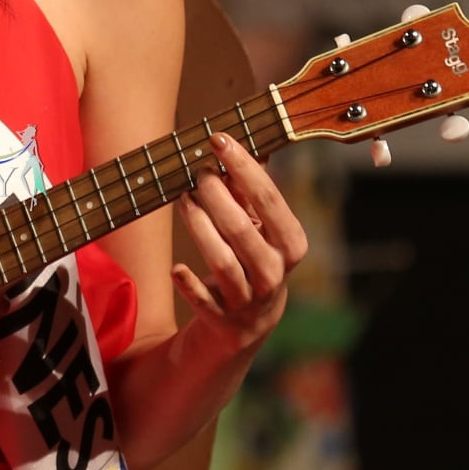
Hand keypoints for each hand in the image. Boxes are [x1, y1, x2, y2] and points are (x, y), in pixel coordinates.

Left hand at [170, 134, 308, 359]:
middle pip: (243, 230)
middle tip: (196, 173)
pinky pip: (205, 301)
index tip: (219, 140)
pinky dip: (191, 284)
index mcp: (291, 245)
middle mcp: (274, 274)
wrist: (243, 329)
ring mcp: (249, 300)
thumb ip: (249, 193)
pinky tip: (177, 269)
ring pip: (223, 262)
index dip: (244, 168)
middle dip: (217, 197)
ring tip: (182, 200)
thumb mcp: (258, 230)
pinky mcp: (222, 321)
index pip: (270, 201)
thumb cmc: (249, 263)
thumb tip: (235, 148)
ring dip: (199, 229)